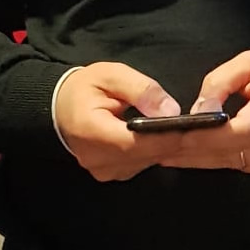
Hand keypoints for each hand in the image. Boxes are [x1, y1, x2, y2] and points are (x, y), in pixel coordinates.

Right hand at [52, 62, 186, 181]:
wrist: (57, 109)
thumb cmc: (83, 89)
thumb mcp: (111, 75)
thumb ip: (142, 90)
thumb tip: (171, 111)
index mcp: (93, 131)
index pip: (140, 142)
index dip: (169, 134)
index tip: (192, 122)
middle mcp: (98, 159)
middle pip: (148, 154)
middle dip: (171, 139)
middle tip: (189, 122)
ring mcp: (104, 170)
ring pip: (147, 162)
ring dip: (161, 146)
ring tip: (171, 126)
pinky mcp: (109, 174)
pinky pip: (140, 165)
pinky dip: (150, 151)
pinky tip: (152, 136)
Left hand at [160, 51, 249, 175]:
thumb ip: (219, 84)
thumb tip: (196, 111)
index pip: (228, 134)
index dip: (196, 139)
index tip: (166, 138)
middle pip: (224, 154)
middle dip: (188, 153)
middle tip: (155, 150)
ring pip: (230, 163)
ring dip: (199, 159)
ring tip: (167, 154)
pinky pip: (241, 165)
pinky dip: (218, 160)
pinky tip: (194, 156)